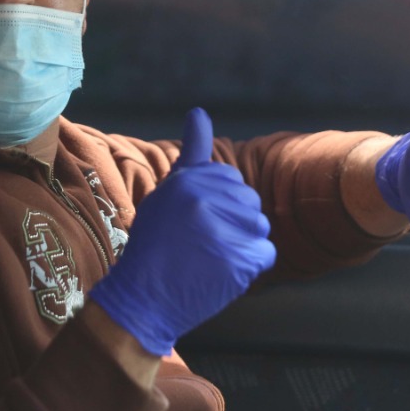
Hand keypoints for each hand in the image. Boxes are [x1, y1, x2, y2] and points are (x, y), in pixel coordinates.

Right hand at [88, 108, 275, 355]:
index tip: (195, 223)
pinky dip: (250, 266)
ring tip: (211, 258)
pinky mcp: (240, 261)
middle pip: (249, 202)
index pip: (230, 179)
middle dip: (233, 221)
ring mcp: (225, 232)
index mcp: (188, 181)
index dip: (216, 203)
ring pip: (260, 226)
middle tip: (201, 243)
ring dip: (243, 243)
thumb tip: (199, 112)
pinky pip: (266, 253)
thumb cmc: (155, 244)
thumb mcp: (167, 193)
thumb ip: (191, 156)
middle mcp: (206, 201)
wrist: (143, 298)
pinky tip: (223, 272)